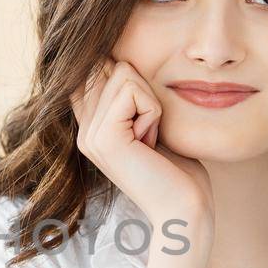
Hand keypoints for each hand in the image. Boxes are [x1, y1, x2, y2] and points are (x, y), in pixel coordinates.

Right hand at [71, 58, 213, 227]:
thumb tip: (118, 58)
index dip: (118, 71)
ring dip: (150, 103)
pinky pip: (132, 92)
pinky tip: (151, 141)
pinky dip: (152, 111)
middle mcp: (83, 131)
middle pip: (109, 67)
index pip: (90, 71)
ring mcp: (90, 135)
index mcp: (89, 128)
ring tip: (151, 139)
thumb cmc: (177, 170)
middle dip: (143, 91)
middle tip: (151, 132)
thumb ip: (128, 96)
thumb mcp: (148, 123)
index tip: (142, 105)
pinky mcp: (104, 138)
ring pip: (123, 75)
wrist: (183, 209)